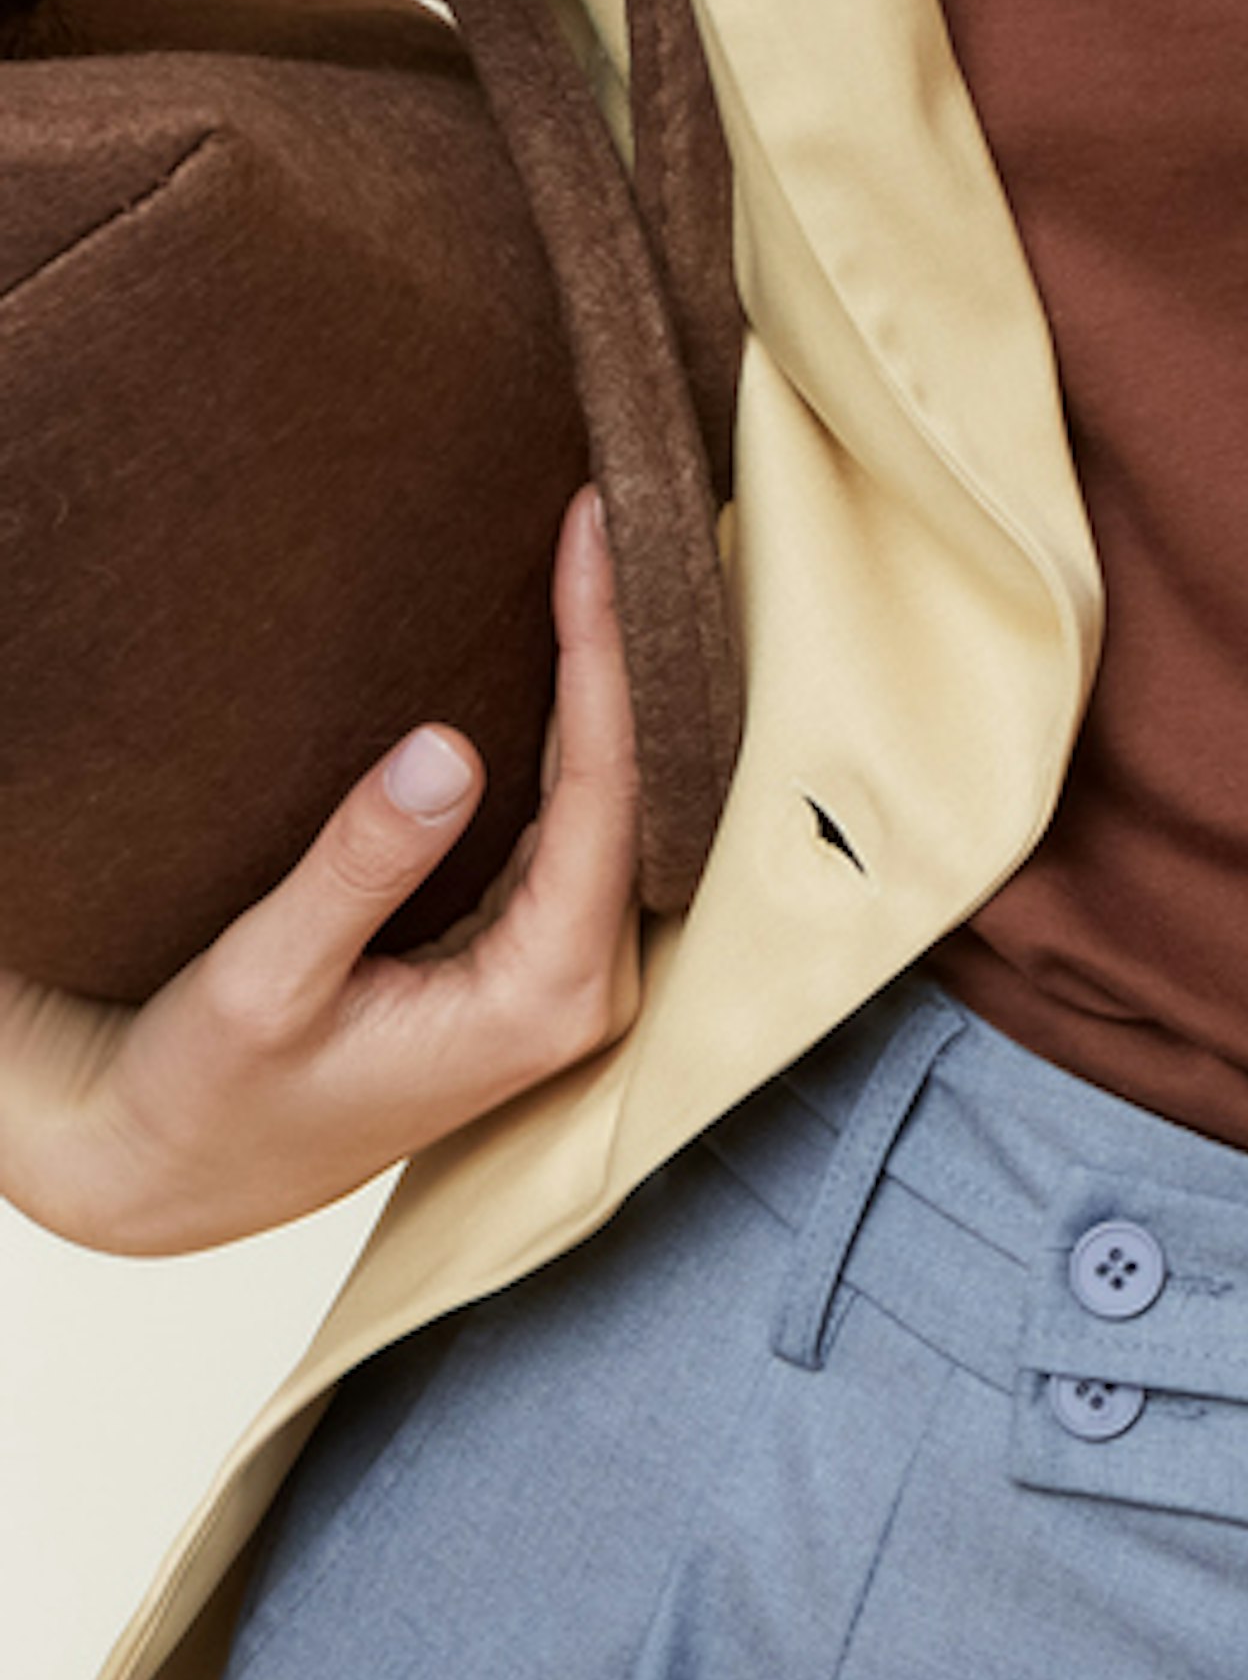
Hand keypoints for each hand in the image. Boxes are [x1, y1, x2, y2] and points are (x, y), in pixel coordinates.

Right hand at [0, 485, 645, 1256]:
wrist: (174, 1174)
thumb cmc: (209, 1096)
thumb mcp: (266, 980)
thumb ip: (358, 869)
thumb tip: (445, 751)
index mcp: (542, 998)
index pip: (605, 793)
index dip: (604, 656)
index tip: (595, 538)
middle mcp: (582, 989)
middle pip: (640, 787)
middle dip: (632, 645)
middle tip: (626, 506)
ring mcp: (564, 975)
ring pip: (619, 799)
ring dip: (610, 678)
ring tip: (608, 546)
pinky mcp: (529, 956)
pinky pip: (579, 820)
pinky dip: (579, 726)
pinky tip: (571, 643)